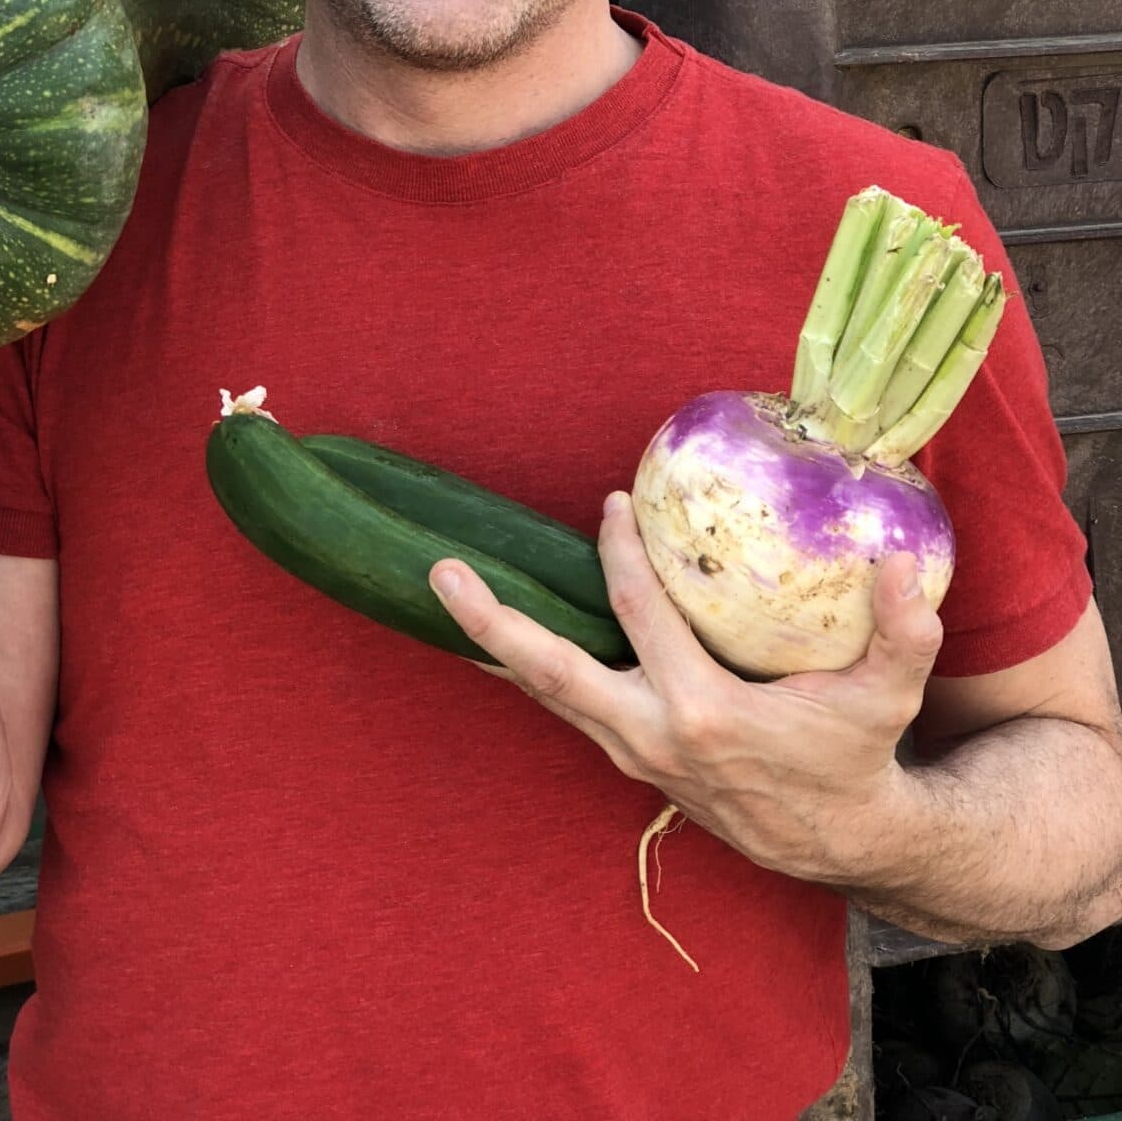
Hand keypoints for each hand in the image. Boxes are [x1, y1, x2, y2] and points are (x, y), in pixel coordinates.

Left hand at [429, 492, 942, 887]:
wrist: (842, 842)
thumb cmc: (859, 754)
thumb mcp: (889, 696)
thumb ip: (903, 632)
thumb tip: (899, 561)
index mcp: (704, 714)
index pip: (642, 616)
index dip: (620, 554)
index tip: (610, 503)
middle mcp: (651, 736)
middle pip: (552, 672)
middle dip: (492, 622)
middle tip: (441, 573)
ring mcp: (633, 751)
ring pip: (547, 693)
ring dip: (495, 644)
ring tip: (446, 594)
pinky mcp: (630, 756)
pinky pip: (566, 703)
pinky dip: (528, 668)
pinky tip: (497, 640)